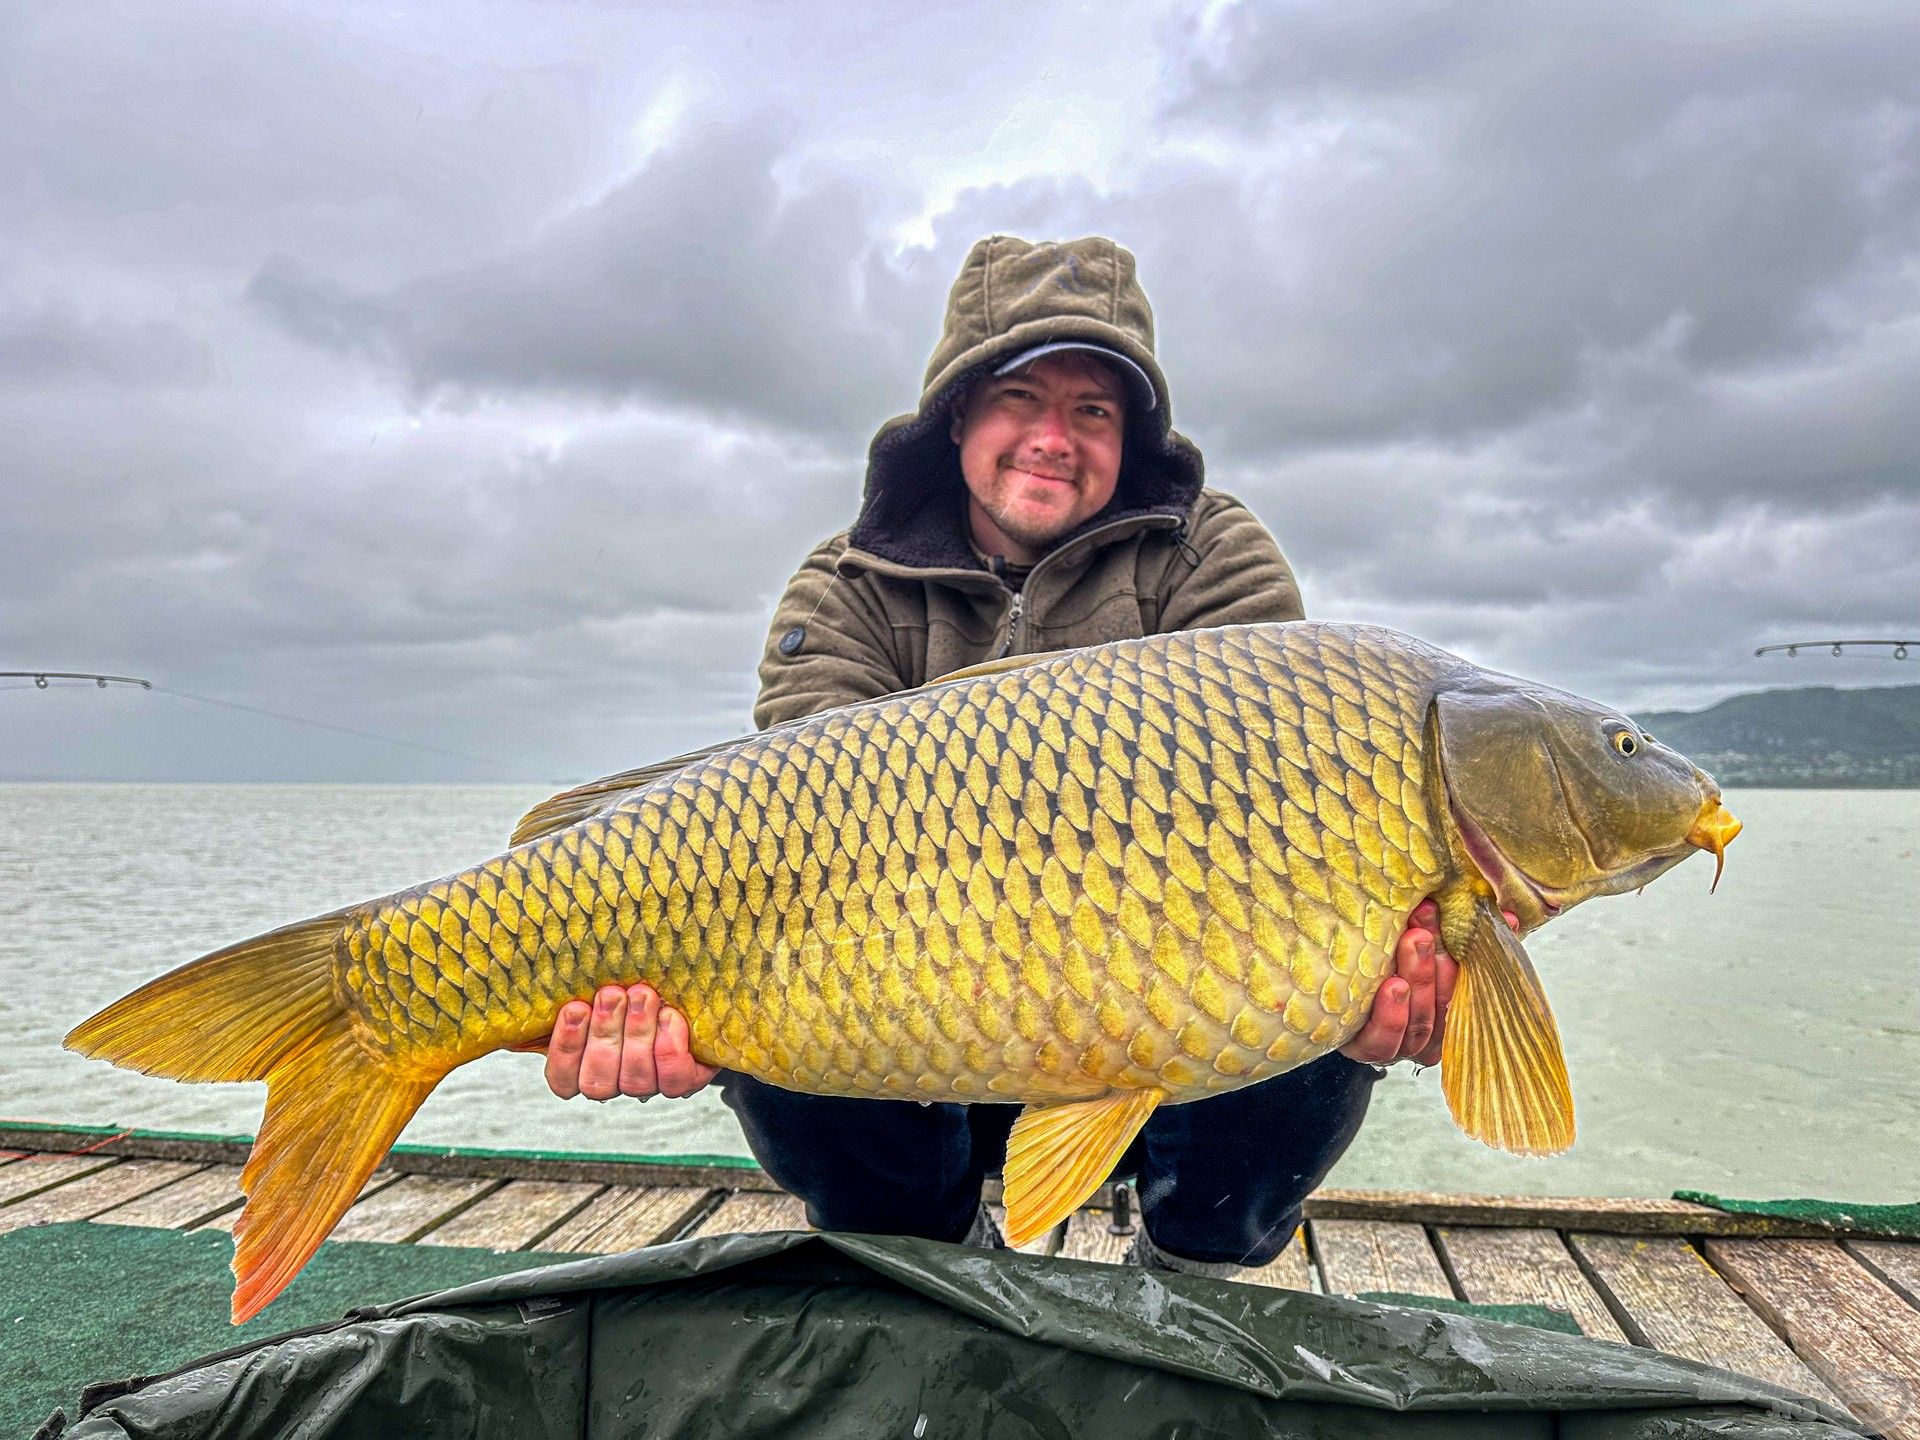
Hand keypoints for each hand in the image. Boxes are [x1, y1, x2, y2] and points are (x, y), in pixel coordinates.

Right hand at [510, 983, 717, 1100]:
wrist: (686, 986)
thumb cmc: (626, 979)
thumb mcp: (588, 982)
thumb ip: (561, 987)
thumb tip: (523, 971)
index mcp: (582, 1066)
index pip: (562, 1080)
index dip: (566, 1048)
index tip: (574, 1007)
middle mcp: (614, 1082)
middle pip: (598, 1082)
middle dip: (604, 1034)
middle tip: (611, 993)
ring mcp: (650, 1084)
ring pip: (636, 1080)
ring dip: (637, 1033)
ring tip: (642, 994)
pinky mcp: (686, 1077)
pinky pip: (676, 1080)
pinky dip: (671, 1047)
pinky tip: (670, 1015)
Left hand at [1339, 899, 1517, 1067]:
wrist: (1324, 980)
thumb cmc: (1384, 960)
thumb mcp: (1423, 945)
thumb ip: (1460, 937)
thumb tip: (1511, 916)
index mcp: (1446, 1013)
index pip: (1470, 995)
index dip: (1475, 962)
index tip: (1474, 927)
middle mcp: (1426, 1035)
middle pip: (1444, 1007)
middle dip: (1439, 965)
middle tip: (1427, 928)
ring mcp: (1396, 1045)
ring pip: (1419, 1022)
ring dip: (1418, 979)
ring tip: (1411, 941)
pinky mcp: (1362, 1048)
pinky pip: (1382, 1041)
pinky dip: (1390, 1014)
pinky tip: (1391, 985)